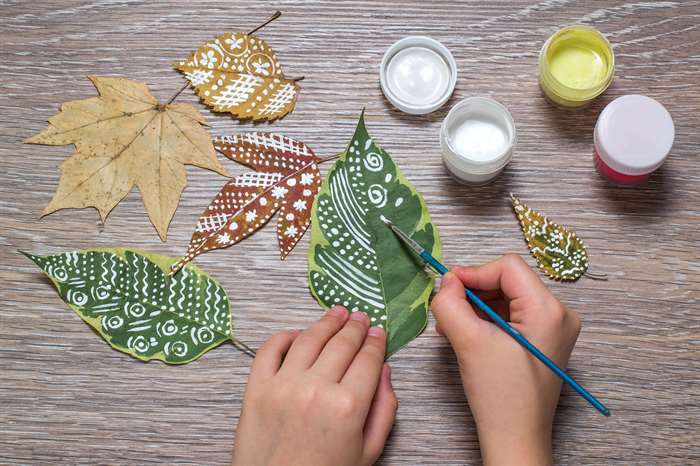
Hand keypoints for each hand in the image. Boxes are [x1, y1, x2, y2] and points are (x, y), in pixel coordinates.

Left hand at [232, 306, 396, 465]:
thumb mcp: (368, 452)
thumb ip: (384, 410)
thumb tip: (385, 371)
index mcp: (348, 406)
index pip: (368, 359)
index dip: (376, 341)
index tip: (379, 332)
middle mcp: (316, 389)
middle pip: (341, 343)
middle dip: (355, 327)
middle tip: (360, 317)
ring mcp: (283, 385)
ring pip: (309, 338)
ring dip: (326, 322)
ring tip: (336, 313)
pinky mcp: (256, 388)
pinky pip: (270, 349)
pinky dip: (285, 335)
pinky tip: (299, 332)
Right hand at [430, 255, 580, 465]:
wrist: (515, 438)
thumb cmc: (499, 394)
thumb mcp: (469, 342)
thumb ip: (451, 303)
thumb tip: (447, 280)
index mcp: (549, 310)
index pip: (508, 268)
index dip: (474, 273)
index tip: (448, 288)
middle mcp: (559, 314)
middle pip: (508, 281)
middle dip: (474, 292)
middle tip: (447, 311)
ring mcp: (553, 328)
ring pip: (507, 297)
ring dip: (476, 307)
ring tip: (453, 327)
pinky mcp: (543, 341)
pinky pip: (511, 315)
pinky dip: (486, 320)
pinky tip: (466, 334)